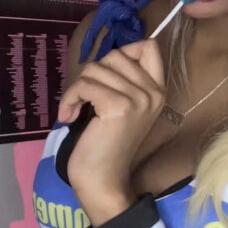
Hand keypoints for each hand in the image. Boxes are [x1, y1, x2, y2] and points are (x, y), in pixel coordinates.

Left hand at [58, 40, 164, 224]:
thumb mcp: (122, 108)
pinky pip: (85, 85)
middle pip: (115, 55)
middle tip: (86, 98)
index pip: (149, 47)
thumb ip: (121, 81)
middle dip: (92, 73)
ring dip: (77, 88)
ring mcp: (138, 99)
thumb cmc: (106, 145)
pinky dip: (70, 98)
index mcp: (158, 91)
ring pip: (95, 68)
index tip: (107, 77)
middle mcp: (153, 92)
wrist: (103, 180)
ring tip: (76, 111)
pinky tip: (69, 116)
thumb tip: (104, 59)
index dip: (123, 52)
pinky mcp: (119, 106)